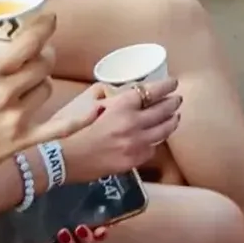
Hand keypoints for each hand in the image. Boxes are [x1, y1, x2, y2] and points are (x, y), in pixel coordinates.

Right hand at [62, 75, 184, 179]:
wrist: (66, 159)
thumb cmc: (74, 130)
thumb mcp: (93, 108)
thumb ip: (113, 102)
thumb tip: (124, 98)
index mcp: (121, 106)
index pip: (151, 92)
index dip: (165, 86)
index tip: (173, 83)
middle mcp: (134, 123)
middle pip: (163, 110)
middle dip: (173, 103)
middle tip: (177, 99)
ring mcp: (136, 143)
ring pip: (163, 131)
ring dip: (171, 122)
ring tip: (174, 118)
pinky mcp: (135, 160)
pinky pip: (152, 149)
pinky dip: (155, 142)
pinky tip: (155, 140)